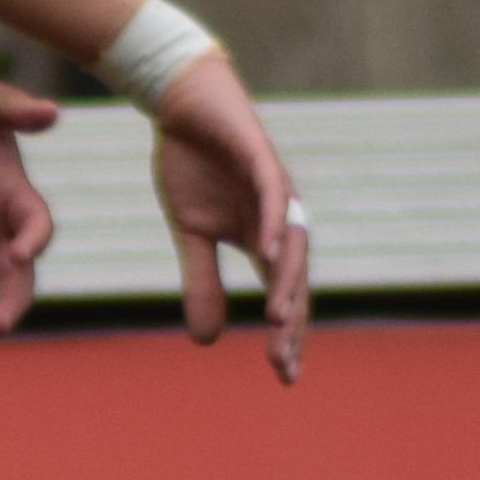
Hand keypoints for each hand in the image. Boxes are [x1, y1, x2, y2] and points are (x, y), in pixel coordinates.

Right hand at [146, 51, 311, 381]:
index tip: (284, 376)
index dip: (287, 334)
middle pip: (296, 279)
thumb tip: (207, 342)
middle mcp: (279, 220)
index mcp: (264, 238)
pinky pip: (273, 197)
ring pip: (292, 244)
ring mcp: (274, 190)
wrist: (183, 103)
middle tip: (283, 361)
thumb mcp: (189, 232)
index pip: (283, 294)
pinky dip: (274, 226)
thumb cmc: (193, 163)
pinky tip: (270, 254)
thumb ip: (202, 281)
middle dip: (292, 322)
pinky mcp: (261, 159)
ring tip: (280, 319)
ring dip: (288, 281)